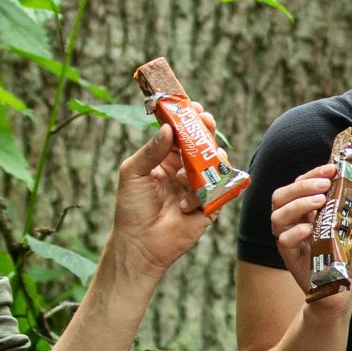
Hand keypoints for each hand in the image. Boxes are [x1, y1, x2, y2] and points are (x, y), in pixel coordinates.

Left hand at [102, 110, 222, 282]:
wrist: (140, 244)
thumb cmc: (131, 208)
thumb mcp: (133, 173)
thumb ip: (150, 150)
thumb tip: (168, 128)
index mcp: (166, 160)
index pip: (180, 134)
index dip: (186, 120)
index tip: (190, 106)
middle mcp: (184, 171)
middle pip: (202, 144)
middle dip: (205, 131)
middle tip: (205, 120)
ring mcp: (199, 188)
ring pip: (215, 165)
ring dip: (205, 162)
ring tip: (187, 173)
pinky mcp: (210, 207)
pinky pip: (220, 191)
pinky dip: (208, 191)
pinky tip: (189, 200)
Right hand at [268, 163, 351, 310]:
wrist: (341, 287)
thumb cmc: (342, 256)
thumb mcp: (351, 227)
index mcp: (303, 211)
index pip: (298, 185)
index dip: (312, 174)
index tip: (332, 168)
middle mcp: (292, 223)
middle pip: (281, 196)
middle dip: (302, 186)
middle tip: (324, 184)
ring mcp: (289, 240)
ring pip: (277, 216)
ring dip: (298, 204)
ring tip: (320, 201)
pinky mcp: (290, 258)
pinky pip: (284, 241)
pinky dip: (295, 232)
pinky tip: (310, 228)